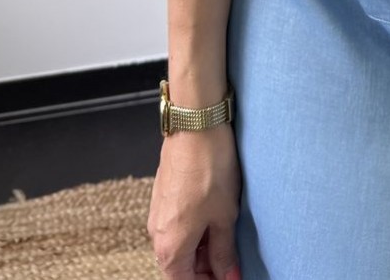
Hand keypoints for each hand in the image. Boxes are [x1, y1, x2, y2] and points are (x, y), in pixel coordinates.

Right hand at [147, 127, 242, 279]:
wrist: (195, 126)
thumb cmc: (210, 168)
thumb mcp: (224, 216)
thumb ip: (224, 253)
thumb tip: (228, 277)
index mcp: (170, 248)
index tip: (228, 277)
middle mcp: (157, 234)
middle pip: (180, 268)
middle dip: (205, 270)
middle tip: (231, 263)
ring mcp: (158, 214)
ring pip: (179, 246)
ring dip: (201, 250)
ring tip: (228, 240)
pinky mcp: (163, 196)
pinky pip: (176, 226)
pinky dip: (195, 231)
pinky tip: (215, 220)